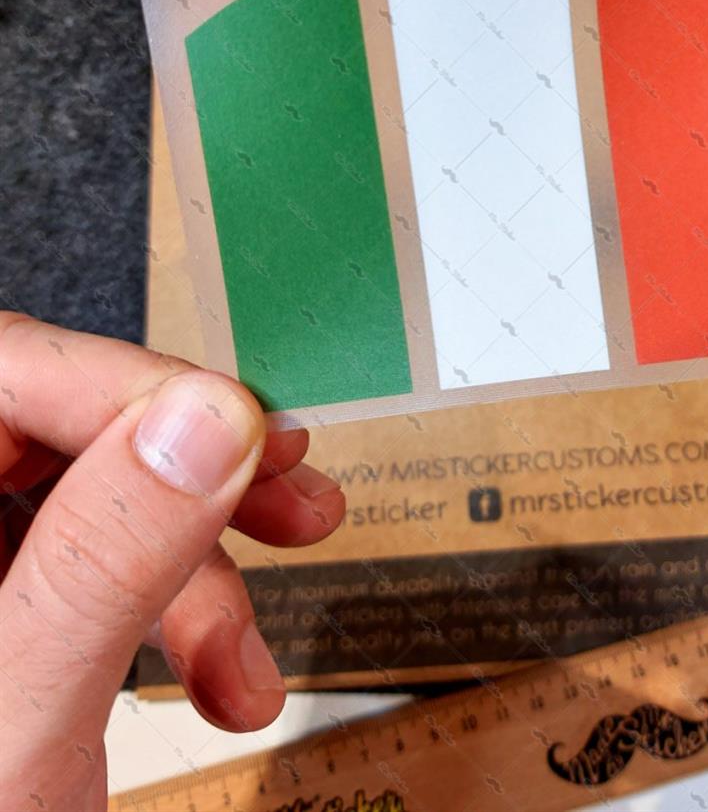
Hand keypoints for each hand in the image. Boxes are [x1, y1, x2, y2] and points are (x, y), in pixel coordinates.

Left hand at [0, 313, 345, 811]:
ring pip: (91, 498)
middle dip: (187, 470)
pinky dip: (175, 615)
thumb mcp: (18, 725)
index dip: (130, 386)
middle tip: (293, 492)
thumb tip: (210, 415)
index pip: (1, 367)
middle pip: (54, 426)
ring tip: (254, 659)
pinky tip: (221, 684)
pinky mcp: (2, 615)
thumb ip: (106, 557)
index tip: (246, 438)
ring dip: (198, 568)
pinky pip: (97, 567)